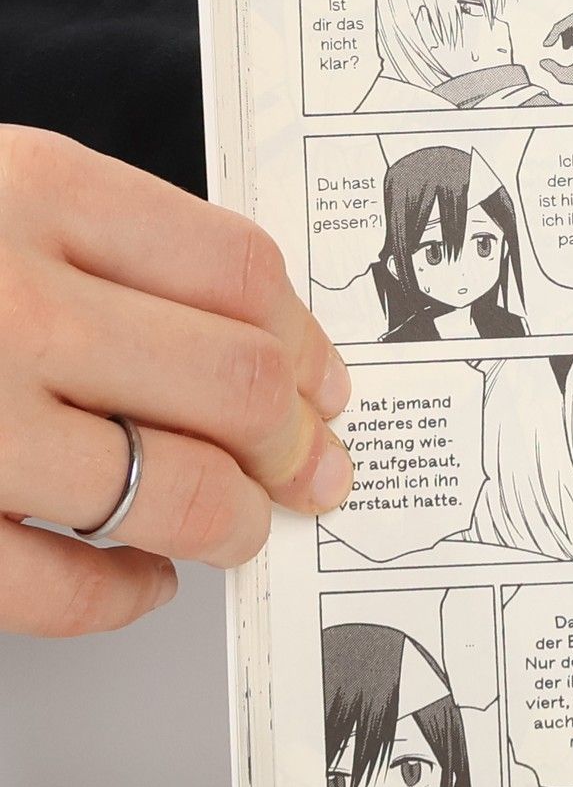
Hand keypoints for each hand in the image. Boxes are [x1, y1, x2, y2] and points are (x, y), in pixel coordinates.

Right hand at [0, 127, 353, 636]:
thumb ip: (102, 244)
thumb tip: (265, 347)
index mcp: (27, 190)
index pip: (240, 274)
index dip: (307, 343)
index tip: (326, 386)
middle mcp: (2, 299)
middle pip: (235, 385)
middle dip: (297, 446)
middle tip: (312, 472)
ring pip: (179, 494)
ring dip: (233, 523)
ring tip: (236, 524)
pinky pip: (65, 588)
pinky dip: (128, 596)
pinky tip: (142, 580)